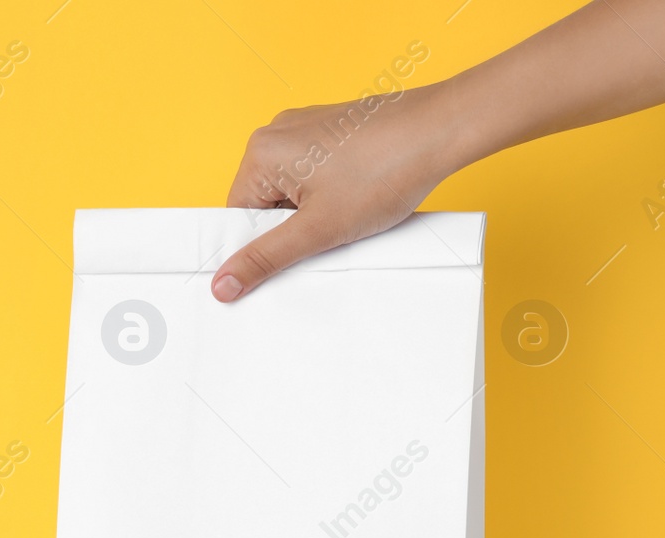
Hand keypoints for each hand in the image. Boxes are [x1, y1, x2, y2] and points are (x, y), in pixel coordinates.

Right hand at [212, 86, 459, 301]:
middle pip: (263, 202)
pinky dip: (327, 194)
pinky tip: (355, 201)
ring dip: (311, 213)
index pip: (236, 215)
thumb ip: (265, 258)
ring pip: (290, 190)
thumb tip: (222, 284)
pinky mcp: (331, 128)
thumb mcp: (318, 230)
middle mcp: (276, 132)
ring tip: (346, 215)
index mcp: (260, 152)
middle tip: (323, 238)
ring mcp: (304, 127)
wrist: (442, 130)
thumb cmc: (385, 170)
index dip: (260, 244)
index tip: (287, 256)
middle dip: (290, 228)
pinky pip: (312, 173)